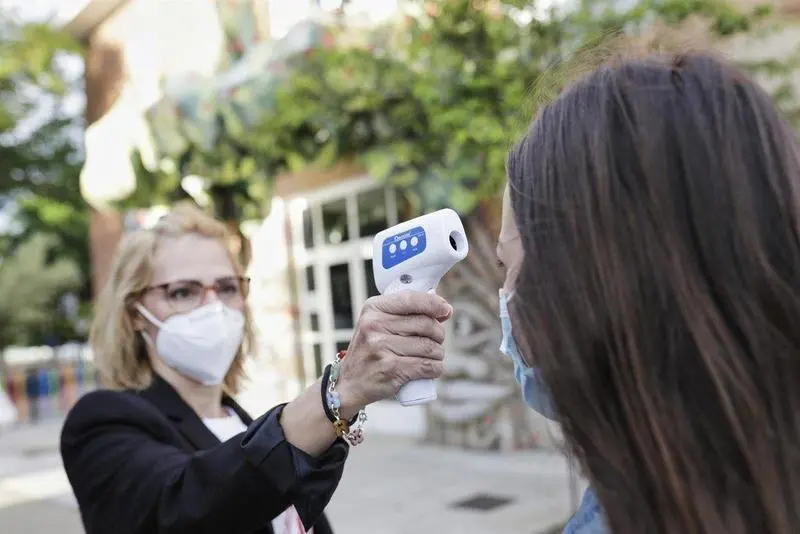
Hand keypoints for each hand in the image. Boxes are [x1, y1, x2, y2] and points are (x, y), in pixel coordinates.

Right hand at [336, 292, 452, 416]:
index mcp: (373, 308)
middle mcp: (374, 325)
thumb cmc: (370, 351)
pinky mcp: (390, 369)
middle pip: (425, 324)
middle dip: (439, 334)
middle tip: (436, 340)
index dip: (433, 304)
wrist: (349, 383)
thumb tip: (443, 309)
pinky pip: (427, 366)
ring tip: (433, 356)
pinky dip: (436, 368)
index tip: (446, 311)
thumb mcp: (377, 324)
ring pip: (429, 347)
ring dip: (438, 353)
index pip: (411, 299)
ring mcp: (381, 347)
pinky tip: (432, 368)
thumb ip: (403, 313)